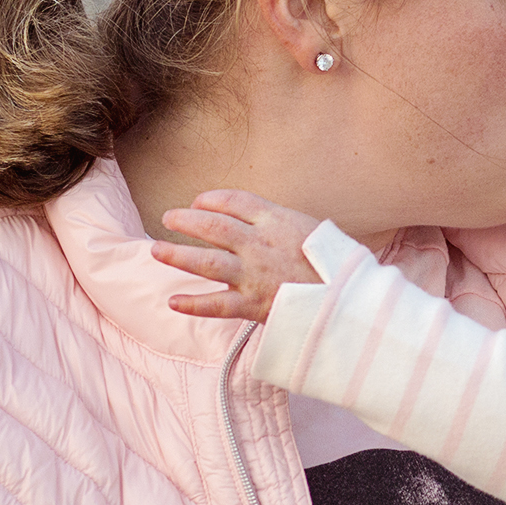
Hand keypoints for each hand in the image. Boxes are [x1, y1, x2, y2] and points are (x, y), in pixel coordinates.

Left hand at [153, 189, 323, 322]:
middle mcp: (259, 244)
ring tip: (156, 249)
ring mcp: (253, 275)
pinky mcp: (253, 304)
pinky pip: (215, 304)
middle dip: (186, 221)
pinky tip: (173, 301)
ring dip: (178, 255)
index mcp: (277, 221)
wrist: (349, 298)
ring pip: (206, 262)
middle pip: (213, 226)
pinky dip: (192, 304)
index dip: (212, 199)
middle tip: (168, 218)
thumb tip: (265, 222)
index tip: (198, 202)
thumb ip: (286, 225)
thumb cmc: (337, 264)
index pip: (235, 201)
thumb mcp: (315, 230)